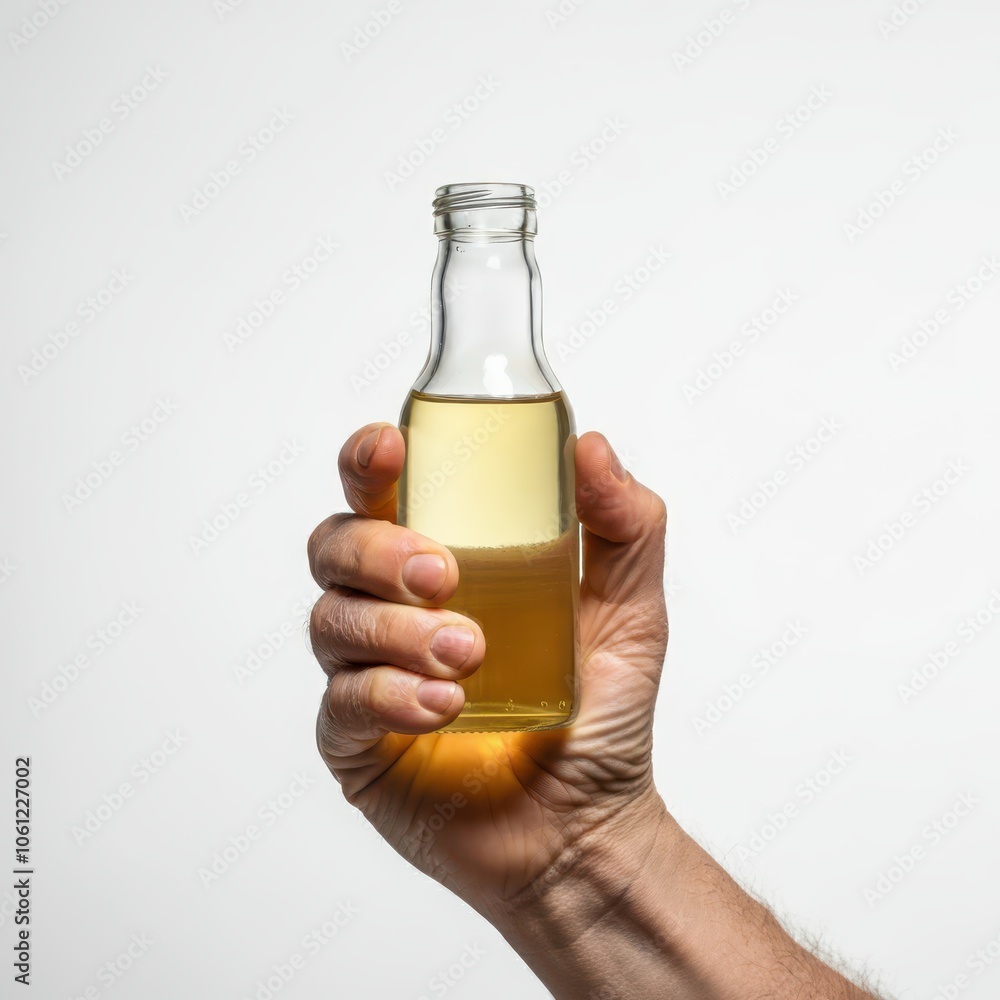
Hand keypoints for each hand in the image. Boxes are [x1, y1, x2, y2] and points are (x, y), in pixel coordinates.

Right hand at [307, 422, 667, 913]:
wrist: (587, 827)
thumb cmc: (602, 713)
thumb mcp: (632, 609)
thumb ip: (626, 524)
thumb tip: (591, 446)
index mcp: (442, 562)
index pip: (381, 493)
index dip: (368, 461)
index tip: (393, 448)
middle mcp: (393, 609)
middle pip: (335, 546)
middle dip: (380, 549)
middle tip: (445, 575)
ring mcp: (368, 674)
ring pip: (333, 619)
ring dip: (396, 628)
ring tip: (468, 653)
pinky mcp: (356, 741)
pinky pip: (342, 700)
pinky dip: (390, 694)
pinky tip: (444, 707)